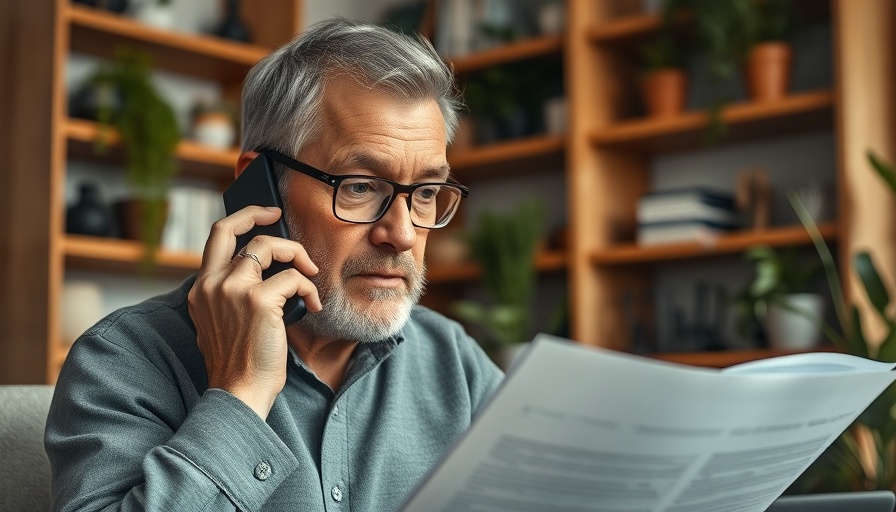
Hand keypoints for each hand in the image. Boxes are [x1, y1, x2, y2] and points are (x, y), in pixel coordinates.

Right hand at [188, 206, 321, 418]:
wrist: (239, 393)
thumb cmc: (239, 363)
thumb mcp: (222, 323)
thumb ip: (231, 296)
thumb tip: (264, 272)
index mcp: (201, 289)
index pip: (216, 237)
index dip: (241, 218)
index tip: (265, 215)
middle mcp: (212, 284)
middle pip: (235, 229)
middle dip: (259, 214)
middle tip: (282, 218)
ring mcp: (233, 289)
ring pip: (269, 247)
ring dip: (297, 257)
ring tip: (309, 277)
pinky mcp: (259, 300)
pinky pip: (294, 278)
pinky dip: (309, 289)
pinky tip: (313, 306)